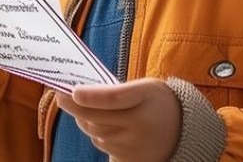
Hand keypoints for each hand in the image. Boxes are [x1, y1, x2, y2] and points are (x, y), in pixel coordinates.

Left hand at [56, 78, 182, 161]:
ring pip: (96, 133)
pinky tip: (99, 124)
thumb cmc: (155, 101)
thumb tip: (78, 93)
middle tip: (60, 95)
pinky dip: (97, 134)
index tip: (73, 91)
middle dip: (73, 107)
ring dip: (84, 120)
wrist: (182, 129)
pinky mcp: (131, 159)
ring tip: (82, 107)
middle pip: (97, 119)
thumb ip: (115, 90)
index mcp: (145, 97)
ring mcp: (135, 146)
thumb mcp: (143, 87)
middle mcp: (141, 125)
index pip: (114, 98)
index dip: (91, 96)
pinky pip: (103, 145)